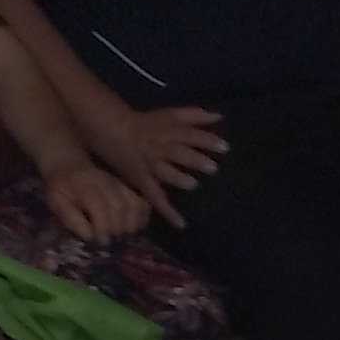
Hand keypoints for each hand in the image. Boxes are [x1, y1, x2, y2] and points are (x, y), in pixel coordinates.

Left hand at [42, 157, 147, 241]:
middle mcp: (105, 182)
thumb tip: (90, 237)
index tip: (101, 243)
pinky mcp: (129, 189)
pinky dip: (141, 219)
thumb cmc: (62, 190)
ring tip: (122, 238)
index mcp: (85, 185)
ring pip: (135, 206)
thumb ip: (70, 218)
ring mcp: (119, 184)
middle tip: (111, 243)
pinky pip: (142, 205)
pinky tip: (133, 229)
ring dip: (131, 227)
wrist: (69, 167)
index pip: (99, 206)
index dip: (103, 227)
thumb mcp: (56, 202)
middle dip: (117, 230)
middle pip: (120, 207)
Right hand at [95, 101, 228, 223]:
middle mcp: (160, 147)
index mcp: (168, 131)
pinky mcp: (144, 182)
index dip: (206, 140)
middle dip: (195, 160)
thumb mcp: (169, 115)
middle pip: (178, 152)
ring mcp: (151, 165)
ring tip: (192, 185)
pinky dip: (168, 212)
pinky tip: (181, 225)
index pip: (189, 134)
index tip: (225, 148)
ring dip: (178, 178)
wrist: (114, 131)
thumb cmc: (148, 124)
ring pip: (165, 172)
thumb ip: (194, 115)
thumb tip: (219, 116)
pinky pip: (155, 197)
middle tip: (213, 168)